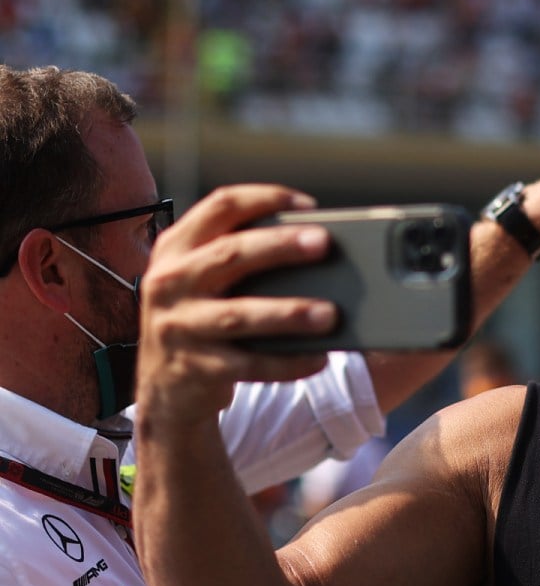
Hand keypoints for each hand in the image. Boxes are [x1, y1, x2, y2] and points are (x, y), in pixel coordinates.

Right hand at [136, 184, 336, 422]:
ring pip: (239, 315)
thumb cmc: (200, 319)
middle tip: (323, 243)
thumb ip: (239, 257)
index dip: (265, 198)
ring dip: (288, 313)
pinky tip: (317, 358)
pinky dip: (286, 362)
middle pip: (230, 254)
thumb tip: (315, 247)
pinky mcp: (194, 367)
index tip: (308, 205)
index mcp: (177, 247)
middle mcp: (171, 281)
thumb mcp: (202, 279)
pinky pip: (249, 363)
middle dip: (280, 246)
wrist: (164, 387)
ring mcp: (178, 325)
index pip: (220, 206)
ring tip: (329, 313)